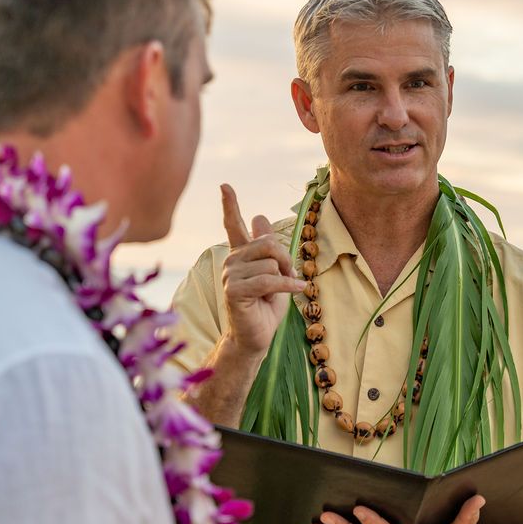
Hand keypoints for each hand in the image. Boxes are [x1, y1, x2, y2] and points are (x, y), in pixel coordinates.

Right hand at [219, 184, 304, 358]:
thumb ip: (268, 247)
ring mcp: (230, 275)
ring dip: (285, 277)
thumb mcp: (274, 272)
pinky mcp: (234, 290)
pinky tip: (298, 290)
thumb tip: (259, 217)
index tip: (225, 185)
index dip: (230, 204)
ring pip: (270, 262)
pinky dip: (287, 285)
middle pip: (267, 243)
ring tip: (280, 292)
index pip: (233, 225)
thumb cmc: (266, 307)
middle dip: (286, 259)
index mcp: (241, 255)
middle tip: (289, 276)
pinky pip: (268, 279)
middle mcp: (232, 261)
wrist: (256, 338)